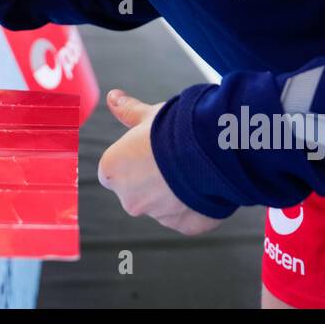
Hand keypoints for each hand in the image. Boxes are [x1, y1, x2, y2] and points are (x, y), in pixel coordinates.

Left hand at [97, 89, 223, 236]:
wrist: (212, 148)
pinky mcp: (183, 226)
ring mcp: (157, 216)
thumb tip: (113, 97)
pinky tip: (204, 185)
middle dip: (153, 179)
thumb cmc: (175, 129)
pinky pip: (186, 216)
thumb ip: (128, 111)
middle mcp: (129, 199)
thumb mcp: (148, 115)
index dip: (133, 159)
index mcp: (112, 171)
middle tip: (174, 158)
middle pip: (137, 190)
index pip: (114, 170)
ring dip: (174, 193)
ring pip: (163, 205)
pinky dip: (194, 205)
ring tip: (192, 169)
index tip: (150, 150)